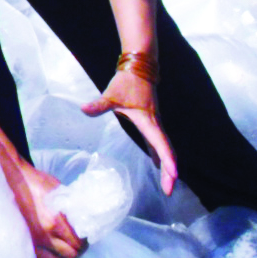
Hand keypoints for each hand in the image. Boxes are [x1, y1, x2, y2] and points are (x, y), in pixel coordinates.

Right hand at [8, 161, 85, 257]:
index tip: (84, 239)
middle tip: (77, 246)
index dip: (84, 242)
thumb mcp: (60, 192)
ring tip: (66, 254)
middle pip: (70, 256)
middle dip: (77, 252)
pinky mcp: (23, 246)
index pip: (79, 242)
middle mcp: (44, 236)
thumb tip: (86, 220)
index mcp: (55, 221)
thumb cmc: (35, 183)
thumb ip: (72, 210)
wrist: (10, 181)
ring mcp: (32, 244)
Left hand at [81, 69, 178, 194]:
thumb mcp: (112, 94)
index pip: (161, 143)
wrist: (140, 66)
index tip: (173, 175)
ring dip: (167, 166)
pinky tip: (157, 164)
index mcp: (149, 120)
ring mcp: (154, 123)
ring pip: (165, 148)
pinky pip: (159, 142)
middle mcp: (155, 124)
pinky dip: (160, 155)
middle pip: (167, 151)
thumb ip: (99, 105)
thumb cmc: (127, 81)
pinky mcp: (151, 122)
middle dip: (169, 172)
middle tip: (169, 191)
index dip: (167, 160)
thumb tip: (83, 109)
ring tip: (167, 185)